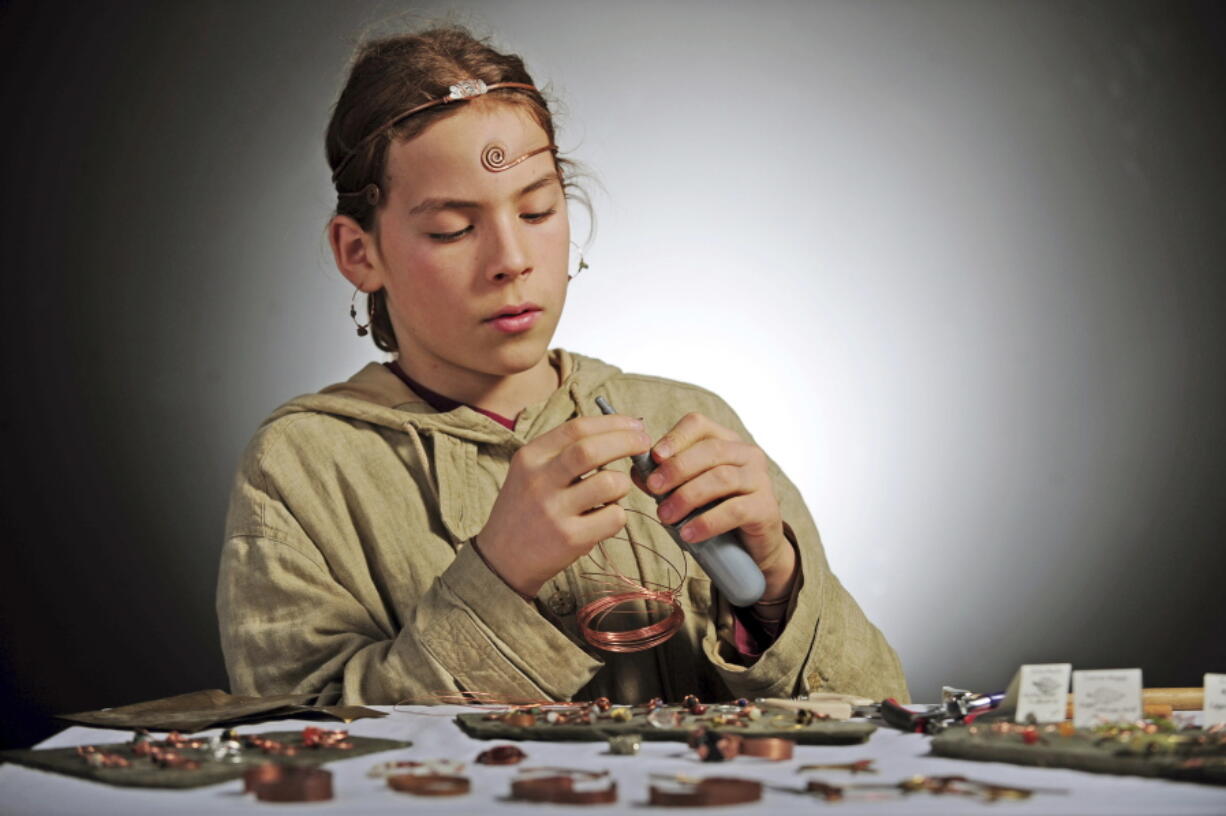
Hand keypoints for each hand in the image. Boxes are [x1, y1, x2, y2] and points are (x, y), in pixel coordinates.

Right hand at [476, 414, 650, 597]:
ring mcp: (553, 511)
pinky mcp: (569, 538)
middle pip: (592, 450)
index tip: (635, 426)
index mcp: (530, 457)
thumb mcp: (531, 472)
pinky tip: (605, 518)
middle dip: (627, 442)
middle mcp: (538, 480)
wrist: (501, 559)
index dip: (613, 423)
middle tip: (644, 444)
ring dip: (623, 483)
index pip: (577, 428)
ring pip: (609, 483)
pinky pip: (614, 517)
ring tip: (615, 491)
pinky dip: (619, 514)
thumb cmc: (526, 509)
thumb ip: (564, 452)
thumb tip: (618, 430)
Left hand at [636, 412, 796, 605]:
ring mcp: (760, 480)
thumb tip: (637, 472)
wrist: (751, 548)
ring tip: (665, 516)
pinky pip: (735, 510)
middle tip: (654, 489)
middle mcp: (747, 454)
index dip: (675, 437)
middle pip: (710, 450)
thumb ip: (665, 479)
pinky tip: (688, 534)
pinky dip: (707, 521)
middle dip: (677, 469)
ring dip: (687, 496)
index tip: (655, 456)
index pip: (699, 424)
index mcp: (725, 441)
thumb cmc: (715, 511)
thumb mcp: (687, 490)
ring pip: (721, 478)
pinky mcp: (766, 508)